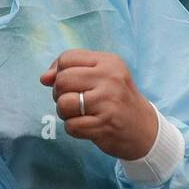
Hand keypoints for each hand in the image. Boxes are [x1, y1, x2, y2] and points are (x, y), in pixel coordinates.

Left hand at [40, 50, 157, 160]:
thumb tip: (44, 78)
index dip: (58, 72)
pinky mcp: (105, 124)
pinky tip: (87, 126)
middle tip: (74, 102)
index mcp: (109, 62)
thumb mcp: (101, 76)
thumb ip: (71, 70)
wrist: (145, 129)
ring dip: (65, 113)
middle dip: (59, 94)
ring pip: (63, 104)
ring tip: (80, 114)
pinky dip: (73, 128)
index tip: (69, 84)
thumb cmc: (116, 100)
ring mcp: (108, 101)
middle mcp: (110, 78)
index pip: (67, 58)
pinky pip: (71, 126)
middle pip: (62, 81)